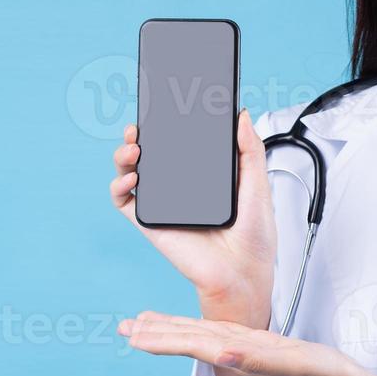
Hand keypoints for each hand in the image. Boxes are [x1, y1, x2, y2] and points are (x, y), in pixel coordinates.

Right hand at [109, 110, 275, 328]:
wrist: (243, 273)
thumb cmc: (254, 236)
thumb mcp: (257, 185)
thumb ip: (250, 149)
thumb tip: (242, 114)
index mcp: (204, 175)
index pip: (180, 142)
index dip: (168, 123)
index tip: (166, 102)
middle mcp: (179, 186)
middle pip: (151, 152)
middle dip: (140, 132)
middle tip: (142, 122)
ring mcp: (163, 203)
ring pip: (131, 171)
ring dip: (124, 153)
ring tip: (135, 145)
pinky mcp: (150, 222)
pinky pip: (124, 200)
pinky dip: (119, 185)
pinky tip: (132, 177)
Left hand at [118, 311, 364, 375]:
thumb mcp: (294, 365)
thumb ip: (258, 362)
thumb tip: (221, 355)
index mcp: (240, 357)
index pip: (193, 344)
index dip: (163, 338)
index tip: (133, 334)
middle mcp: (239, 355)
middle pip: (190, 341)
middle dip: (157, 334)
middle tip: (123, 328)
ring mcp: (248, 352)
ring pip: (203, 337)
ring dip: (174, 331)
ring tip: (147, 325)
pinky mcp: (261, 347)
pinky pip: (223, 335)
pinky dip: (202, 330)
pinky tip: (195, 333)